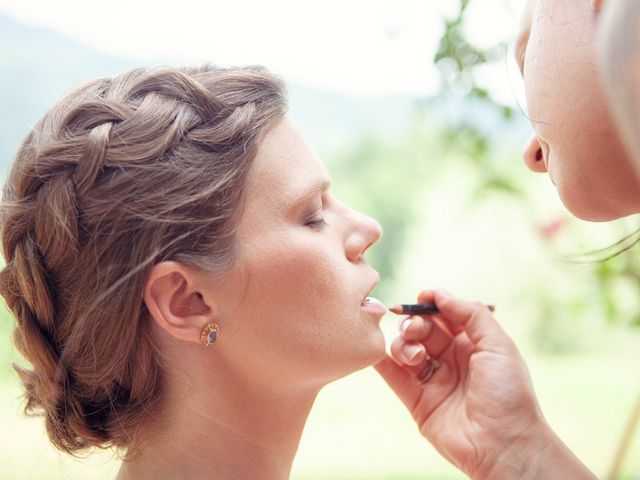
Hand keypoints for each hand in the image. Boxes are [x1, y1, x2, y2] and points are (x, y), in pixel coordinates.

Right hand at [375, 289, 594, 478]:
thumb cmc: (508, 394)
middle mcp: (451, 359)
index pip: (445, 315)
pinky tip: (378, 353)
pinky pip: (394, 376)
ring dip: (404, 344)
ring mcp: (433, 381)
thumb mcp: (498, 345)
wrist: (504, 445)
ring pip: (405, 349)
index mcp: (473, 344)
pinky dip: (382, 362)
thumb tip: (439, 294)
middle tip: (416, 331)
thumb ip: (471, 314)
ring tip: (416, 357)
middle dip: (415, 323)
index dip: (432, 303)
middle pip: (422, 329)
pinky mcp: (417, 402)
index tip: (421, 297)